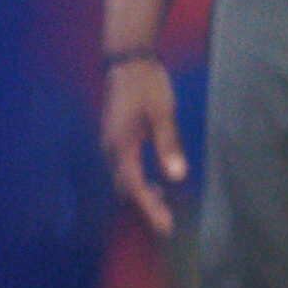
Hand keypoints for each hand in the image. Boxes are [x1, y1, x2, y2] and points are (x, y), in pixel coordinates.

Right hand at [100, 56, 187, 234]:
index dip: (151, 209)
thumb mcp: (163, 113)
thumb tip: (177, 177)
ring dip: (142, 193)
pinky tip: (155, 181)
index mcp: (121, 146)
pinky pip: (124, 168)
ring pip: (124, 179)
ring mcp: (110, 143)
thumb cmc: (147, 84)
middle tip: (168, 221)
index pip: (135, 187)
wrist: (127, 59)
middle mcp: (110, 149)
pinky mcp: (115, 137)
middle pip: (126, 188)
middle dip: (146, 206)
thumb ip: (169, 145)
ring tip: (164, 204)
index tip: (166, 227)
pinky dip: (138, 180)